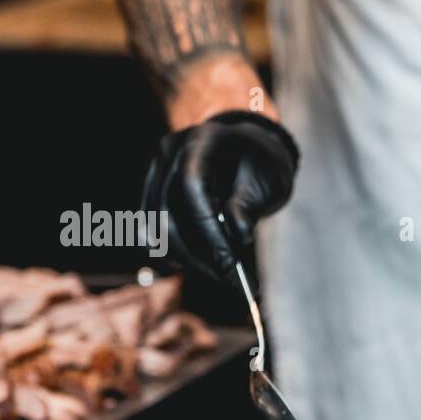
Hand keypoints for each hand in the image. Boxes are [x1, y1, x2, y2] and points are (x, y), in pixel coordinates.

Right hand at [142, 110, 299, 284]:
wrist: (245, 151)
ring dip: (188, 260)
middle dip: (200, 254)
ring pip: (155, 229)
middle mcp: (170, 153)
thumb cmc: (261, 166)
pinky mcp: (149, 195)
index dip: (208, 228)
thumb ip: (250, 205)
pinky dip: (175, 255)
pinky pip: (150, 234)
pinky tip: (204, 263)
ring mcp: (154, 173)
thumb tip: (237, 235)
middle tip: (233, 280)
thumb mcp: (271, 180)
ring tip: (223, 274)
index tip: (231, 263)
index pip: (192, 184)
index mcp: (203, 140)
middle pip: (168, 212)